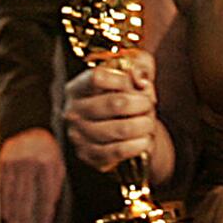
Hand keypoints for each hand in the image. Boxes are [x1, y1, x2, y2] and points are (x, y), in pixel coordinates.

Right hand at [0, 128, 64, 222]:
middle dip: (25, 217)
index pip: (46, 193)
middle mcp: (30, 162)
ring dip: (13, 213)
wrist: (28, 126)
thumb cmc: (46, 149)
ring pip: (12, 193)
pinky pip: (2, 186)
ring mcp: (14, 161)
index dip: (45, 212)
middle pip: (26, 196)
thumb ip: (54, 185)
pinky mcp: (2, 161)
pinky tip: (5, 212)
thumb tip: (47, 210)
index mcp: (48, 162)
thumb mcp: (57, 163)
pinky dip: (3, 201)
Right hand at [63, 51, 157, 173]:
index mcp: (76, 88)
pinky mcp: (90, 156)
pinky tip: (145, 140)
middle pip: (114, 103)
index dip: (123, 79)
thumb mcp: (128, 75)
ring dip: (144, 125)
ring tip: (149, 123)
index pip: (97, 77)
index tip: (137, 84)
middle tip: (149, 105)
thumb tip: (140, 80)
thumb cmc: (120, 99)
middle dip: (141, 104)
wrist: (112, 135)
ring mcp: (79, 136)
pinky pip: (119, 150)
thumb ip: (137, 66)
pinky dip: (139, 144)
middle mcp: (73, 112)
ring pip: (121, 129)